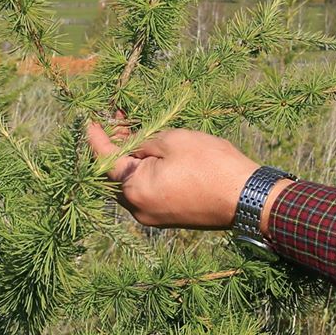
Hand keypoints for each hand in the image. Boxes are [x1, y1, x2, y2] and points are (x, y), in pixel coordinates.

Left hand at [84, 118, 264, 230]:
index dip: (97, 138)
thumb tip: (130, 143)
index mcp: (135, 190)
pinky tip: (150, 152)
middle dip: (115, 145)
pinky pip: (147, 191)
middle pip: (116, 174)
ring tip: (135, 131)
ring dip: (131, 158)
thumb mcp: (172, 141)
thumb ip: (144, 141)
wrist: (244, 197)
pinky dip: (144, 171)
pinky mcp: (168, 215)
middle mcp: (138, 209)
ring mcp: (153, 215)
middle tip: (117, 118)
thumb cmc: (210, 164)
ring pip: (132, 183)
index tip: (90, 121)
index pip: (106, 161)